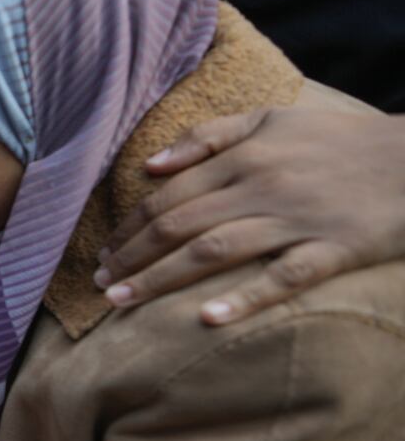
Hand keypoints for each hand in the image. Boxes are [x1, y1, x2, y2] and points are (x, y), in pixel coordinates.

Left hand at [95, 108, 404, 324]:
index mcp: (245, 156)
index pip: (168, 196)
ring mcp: (298, 219)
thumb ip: (209, 137)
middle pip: (179, 225)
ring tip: (121, 303)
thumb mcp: (272, 121)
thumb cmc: (338, 142)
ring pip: (214, 251)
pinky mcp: (334, 249)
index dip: (130, 227)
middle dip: (132, 257)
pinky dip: (245, 298)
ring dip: (161, 278)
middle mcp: (263, 186)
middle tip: (100, 284)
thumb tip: (149, 166)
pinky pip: (284, 277)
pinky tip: (206, 319)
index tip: (103, 253)